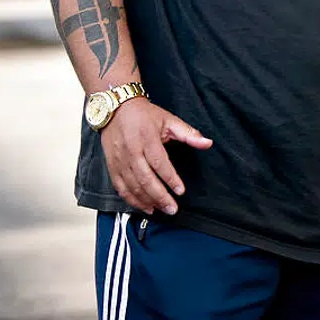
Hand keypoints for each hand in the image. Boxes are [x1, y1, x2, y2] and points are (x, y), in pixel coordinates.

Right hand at [100, 98, 212, 214]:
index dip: (170, 179)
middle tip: (172, 209)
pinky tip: (142, 206)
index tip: (181, 191)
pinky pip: (119, 187)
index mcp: (147, 139)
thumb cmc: (145, 115)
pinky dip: (130, 199)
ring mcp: (119, 160)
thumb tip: (208, 143)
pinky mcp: (111, 166)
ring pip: (131, 186)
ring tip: (159, 210)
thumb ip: (189, 134)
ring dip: (145, 201)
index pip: (159, 163)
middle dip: (159, 196)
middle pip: (145, 179)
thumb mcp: (169, 120)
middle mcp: (131, 151)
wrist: (115, 109)